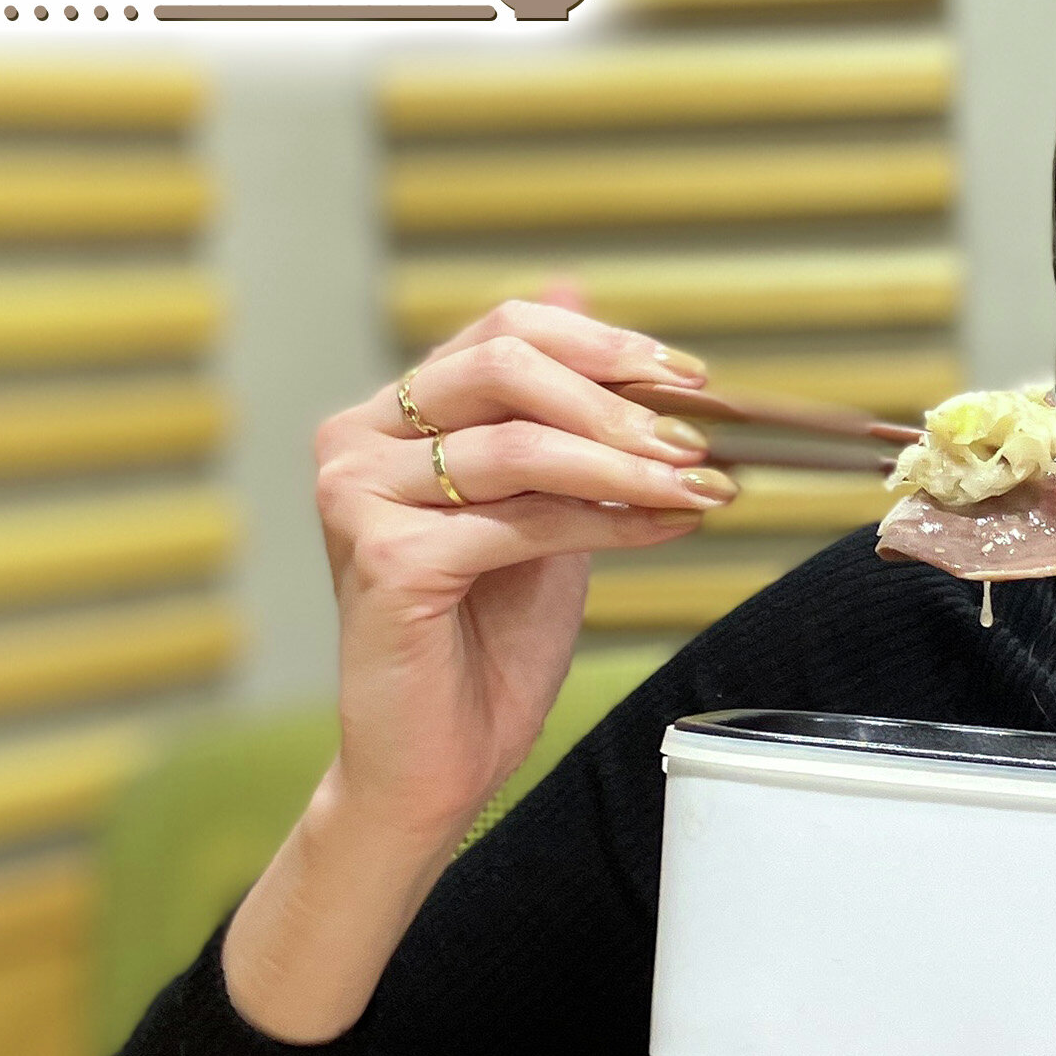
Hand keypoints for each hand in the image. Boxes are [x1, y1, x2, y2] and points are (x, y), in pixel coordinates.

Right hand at [316, 298, 731, 854]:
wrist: (437, 763)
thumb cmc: (485, 643)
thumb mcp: (540, 509)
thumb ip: (557, 419)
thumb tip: (578, 292)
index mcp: (387, 419)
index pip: (501, 333)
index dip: (602, 344)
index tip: (689, 378)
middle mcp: (356, 442)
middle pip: (504, 365)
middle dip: (617, 395)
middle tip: (699, 431)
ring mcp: (359, 496)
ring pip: (519, 444)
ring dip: (626, 463)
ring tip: (698, 483)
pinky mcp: (385, 558)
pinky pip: (522, 519)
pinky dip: (606, 521)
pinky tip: (664, 527)